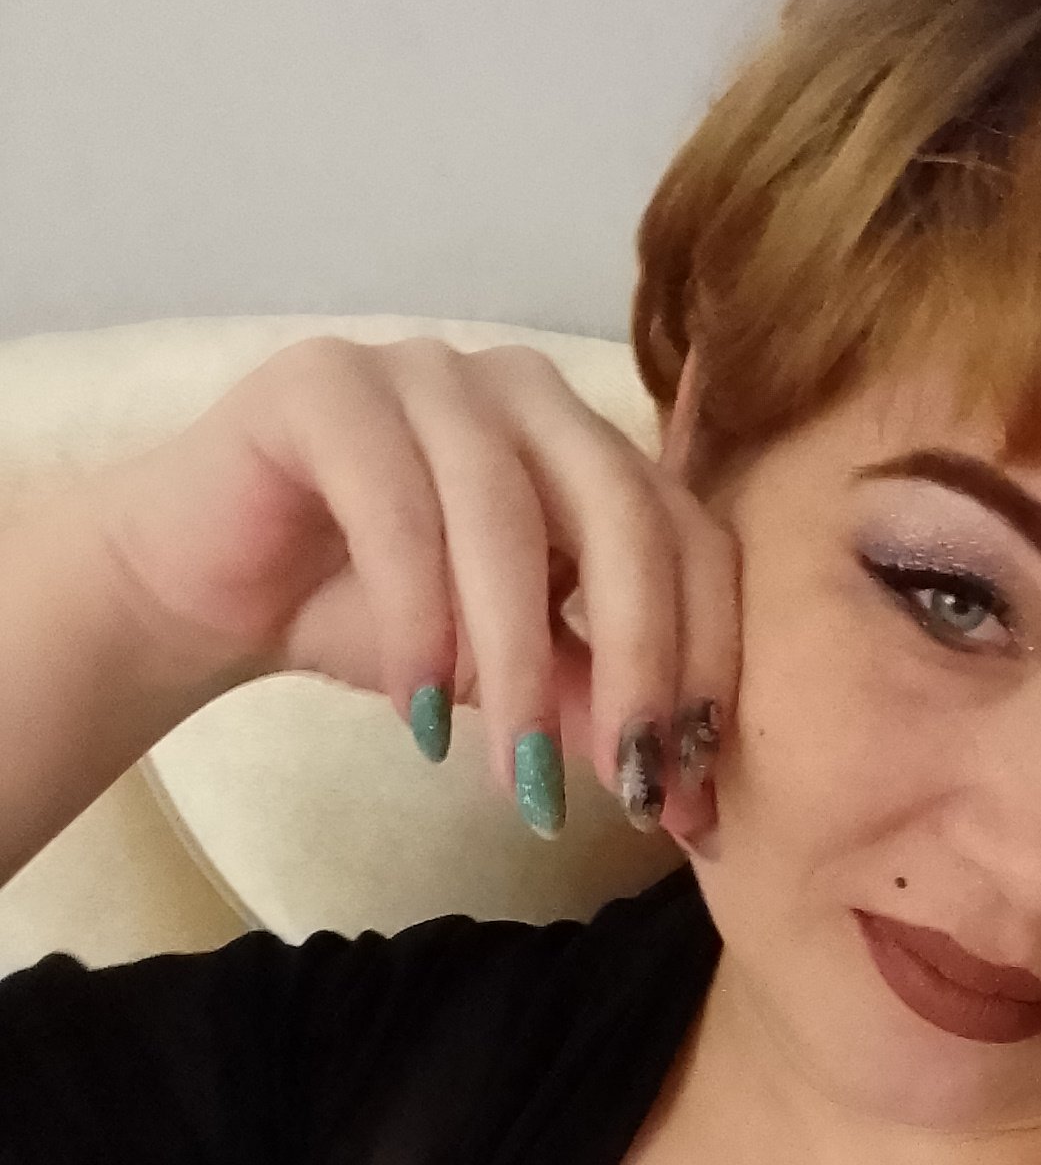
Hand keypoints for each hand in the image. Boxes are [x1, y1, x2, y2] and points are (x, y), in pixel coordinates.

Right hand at [84, 334, 737, 841]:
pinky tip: (420, 715)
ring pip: (508, 516)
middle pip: (624, 514)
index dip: (707, 663)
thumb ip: (593, 706)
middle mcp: (528, 393)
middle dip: (637, 663)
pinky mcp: (327, 385)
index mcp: (593, 447)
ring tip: (512, 774)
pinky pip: (396, 507)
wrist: (210, 588)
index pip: (692, 539)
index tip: (690, 788)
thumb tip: (683, 792)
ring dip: (519, 662)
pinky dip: (418, 622)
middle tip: (627, 788)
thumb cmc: (374, 620)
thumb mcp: (509, 677)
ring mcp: (429, 372)